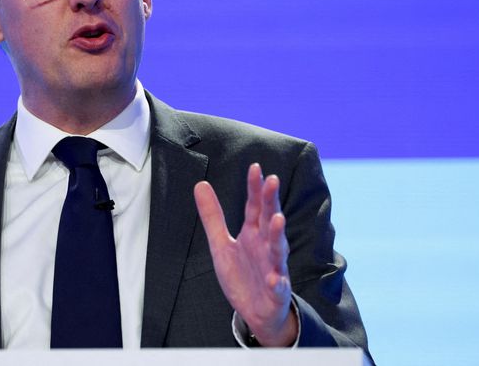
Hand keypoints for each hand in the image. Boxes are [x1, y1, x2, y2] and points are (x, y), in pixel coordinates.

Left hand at [193, 163, 297, 346]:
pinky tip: (275, 277)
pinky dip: (277, 280)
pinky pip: (278, 284)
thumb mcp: (221, 244)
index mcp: (252, 233)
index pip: (254, 206)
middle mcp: (266, 245)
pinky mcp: (276, 290)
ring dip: (277, 234)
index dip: (254, 188)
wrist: (257, 311)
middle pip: (268, 219)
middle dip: (270, 201)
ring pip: (277, 249)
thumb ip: (213, 216)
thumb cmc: (242, 274)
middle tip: (272, 180)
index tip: (255, 167)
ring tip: (277, 219)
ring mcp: (274, 266)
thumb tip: (200, 184)